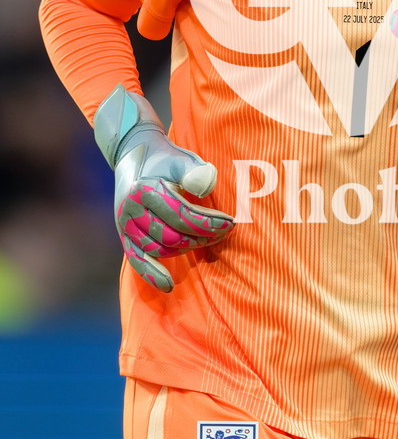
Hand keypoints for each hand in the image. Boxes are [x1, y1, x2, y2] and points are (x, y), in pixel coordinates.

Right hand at [94, 85, 233, 291]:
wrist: (134, 153)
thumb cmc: (164, 158)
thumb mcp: (180, 157)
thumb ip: (193, 170)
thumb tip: (206, 186)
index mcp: (144, 189)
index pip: (182, 214)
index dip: (209, 221)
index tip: (230, 222)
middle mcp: (131, 209)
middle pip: (172, 234)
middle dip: (202, 235)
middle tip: (224, 230)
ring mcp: (125, 225)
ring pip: (160, 248)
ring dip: (187, 248)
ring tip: (207, 239)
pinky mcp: (124, 235)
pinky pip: (136, 259)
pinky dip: (151, 273)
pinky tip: (168, 285)